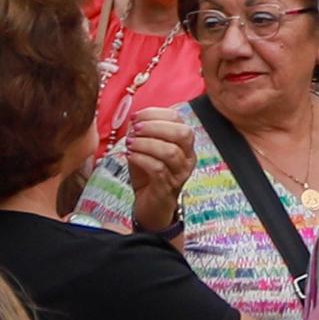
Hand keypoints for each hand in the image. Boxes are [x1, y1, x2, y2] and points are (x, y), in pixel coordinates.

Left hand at [114, 104, 195, 238]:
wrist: (150, 205)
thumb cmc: (149, 174)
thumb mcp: (146, 149)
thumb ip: (143, 133)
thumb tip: (134, 120)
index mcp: (184, 143)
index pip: (177, 119)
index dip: (155, 114)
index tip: (135, 117)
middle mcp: (188, 157)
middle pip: (182, 133)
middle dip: (155, 127)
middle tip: (134, 129)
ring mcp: (180, 173)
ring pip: (170, 152)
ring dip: (146, 144)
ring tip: (130, 144)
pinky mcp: (168, 187)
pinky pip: (158, 169)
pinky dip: (141, 159)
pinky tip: (130, 156)